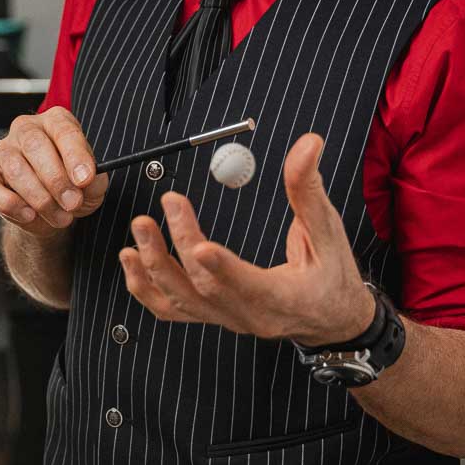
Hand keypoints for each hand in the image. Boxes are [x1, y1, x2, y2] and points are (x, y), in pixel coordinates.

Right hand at [0, 106, 109, 239]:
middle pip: (35, 146)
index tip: (84, 179)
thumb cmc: (71, 187)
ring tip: (59, 216)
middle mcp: (26, 130)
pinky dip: (11, 205)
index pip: (63, 131)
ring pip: (15, 169)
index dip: (75, 156)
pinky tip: (30, 215)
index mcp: (55, 121)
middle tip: (72, 203)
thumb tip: (84, 182)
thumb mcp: (92, 184)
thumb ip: (93, 180)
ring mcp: (3, 151)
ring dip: (40, 199)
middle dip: (56, 180)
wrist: (49, 211)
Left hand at [119, 132, 375, 345]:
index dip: (223, 268)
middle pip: (205, 286)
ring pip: (181, 301)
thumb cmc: (332, 275)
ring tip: (139, 232)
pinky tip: (132, 262)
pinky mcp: (213, 316)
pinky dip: (146, 288)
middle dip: (180, 246)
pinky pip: (172, 309)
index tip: (200, 247)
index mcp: (284, 298)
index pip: (249, 287)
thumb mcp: (328, 231)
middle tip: (166, 205)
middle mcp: (250, 315)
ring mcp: (227, 319)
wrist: (330, 319)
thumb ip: (309, 189)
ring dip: (154, 267)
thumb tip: (307, 145)